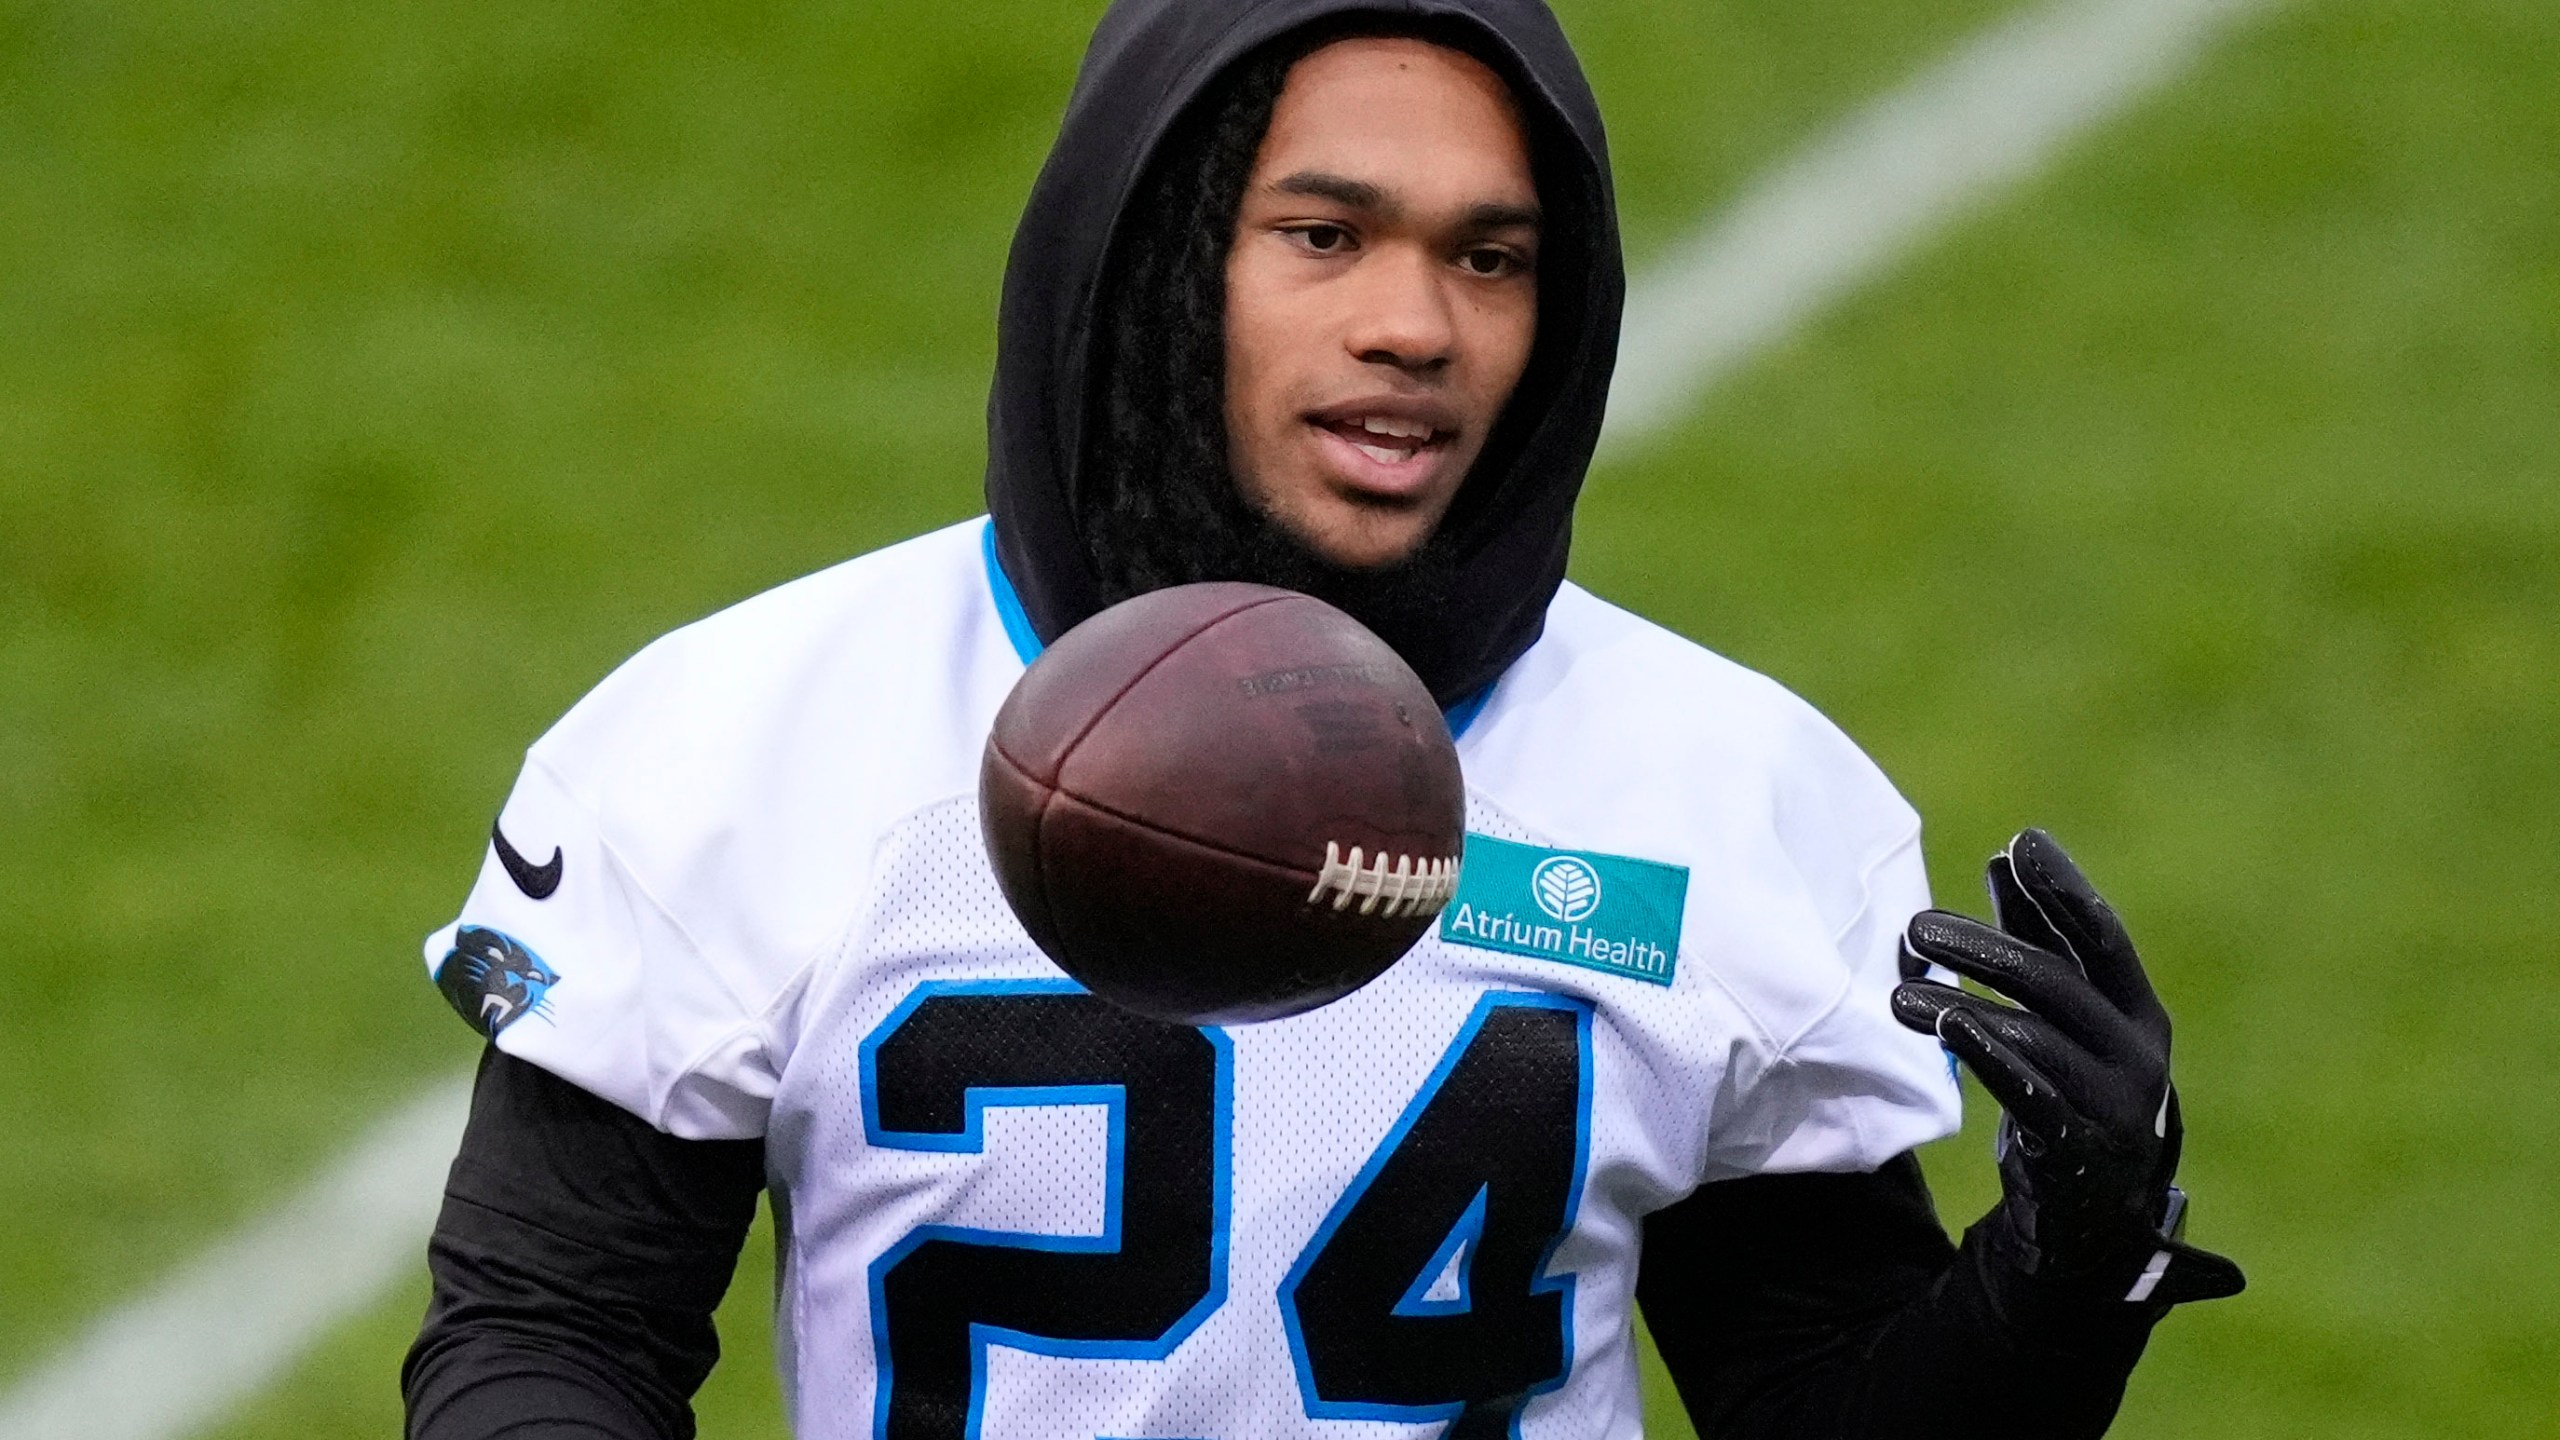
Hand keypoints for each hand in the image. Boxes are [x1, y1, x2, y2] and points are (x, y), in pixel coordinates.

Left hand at [1891, 829, 2242, 1304]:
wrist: (2100, 1212)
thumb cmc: (2075, 1087)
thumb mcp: (2066, 1016)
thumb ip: (2039, 939)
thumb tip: (2005, 857)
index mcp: (2138, 1010)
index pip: (2103, 937)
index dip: (2064, 889)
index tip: (2021, 842)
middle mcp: (2137, 1053)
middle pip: (2057, 983)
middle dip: (1985, 947)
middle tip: (1916, 927)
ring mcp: (2113, 1104)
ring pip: (2035, 1036)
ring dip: (1961, 1005)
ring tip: (1899, 993)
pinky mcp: (2077, 1148)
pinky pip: (2029, 1094)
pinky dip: (1987, 1056)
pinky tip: (1947, 1027)